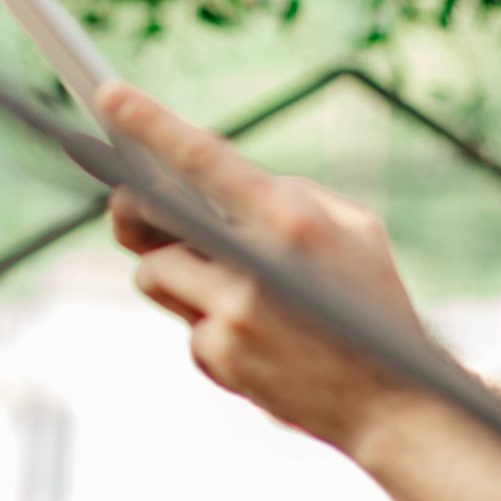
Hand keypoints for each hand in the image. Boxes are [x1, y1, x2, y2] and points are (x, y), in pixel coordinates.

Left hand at [98, 80, 425, 453]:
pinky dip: (208, 326)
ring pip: (154, 272)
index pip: (205, 158)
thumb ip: (291, 194)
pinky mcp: (218, 356)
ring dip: (177, 273)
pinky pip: (185, 323)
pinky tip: (256, 342)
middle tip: (128, 201)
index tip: (108, 95)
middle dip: (132, 210)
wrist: (392, 405)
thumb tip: (216, 186)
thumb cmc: (373, 306)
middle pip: (150, 218)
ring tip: (234, 291)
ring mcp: (231, 314)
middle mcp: (255, 264)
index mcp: (292, 219)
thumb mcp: (356, 230)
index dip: (151, 123)